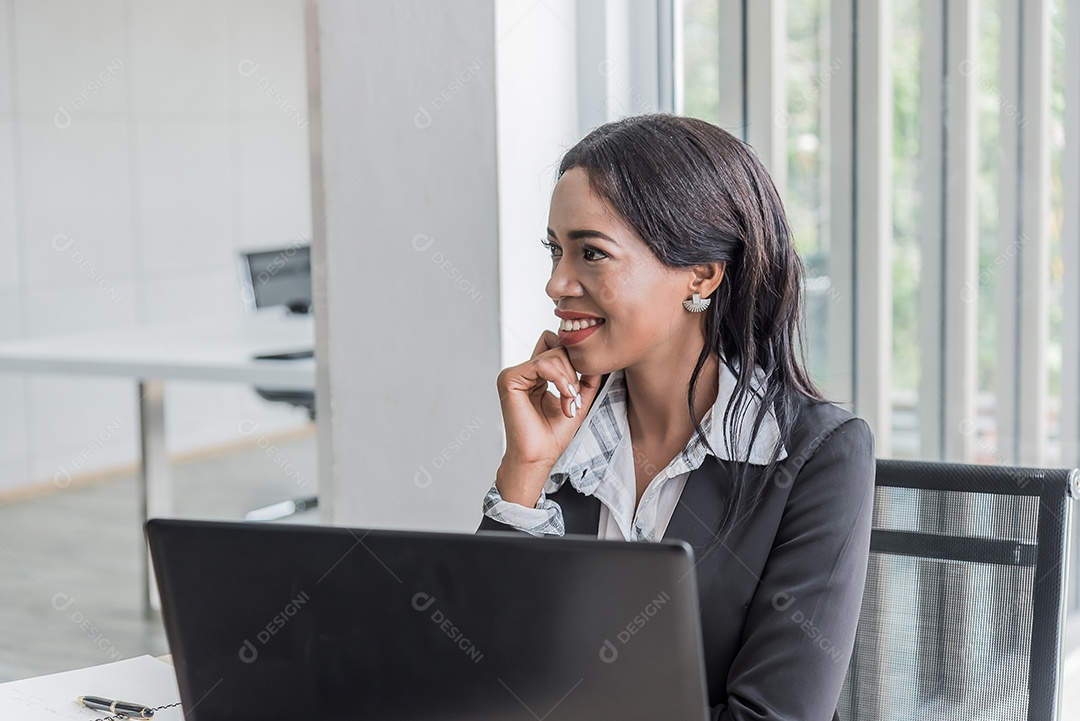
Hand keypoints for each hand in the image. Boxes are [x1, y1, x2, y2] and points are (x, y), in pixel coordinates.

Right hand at [494, 331, 602, 505]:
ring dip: (569, 379)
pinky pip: (542, 364)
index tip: (579, 390)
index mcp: (535, 376)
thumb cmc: (553, 435)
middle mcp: (523, 373)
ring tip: (570, 403)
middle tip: (574, 398)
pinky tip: (565, 396)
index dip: (574, 362)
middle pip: (557, 348)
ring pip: (552, 355)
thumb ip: (587, 378)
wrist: (539, 456)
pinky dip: (560, 379)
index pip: (557, 348)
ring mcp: (514, 374)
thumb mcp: (578, 400)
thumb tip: (597, 356)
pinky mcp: (509, 379)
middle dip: (573, 372)